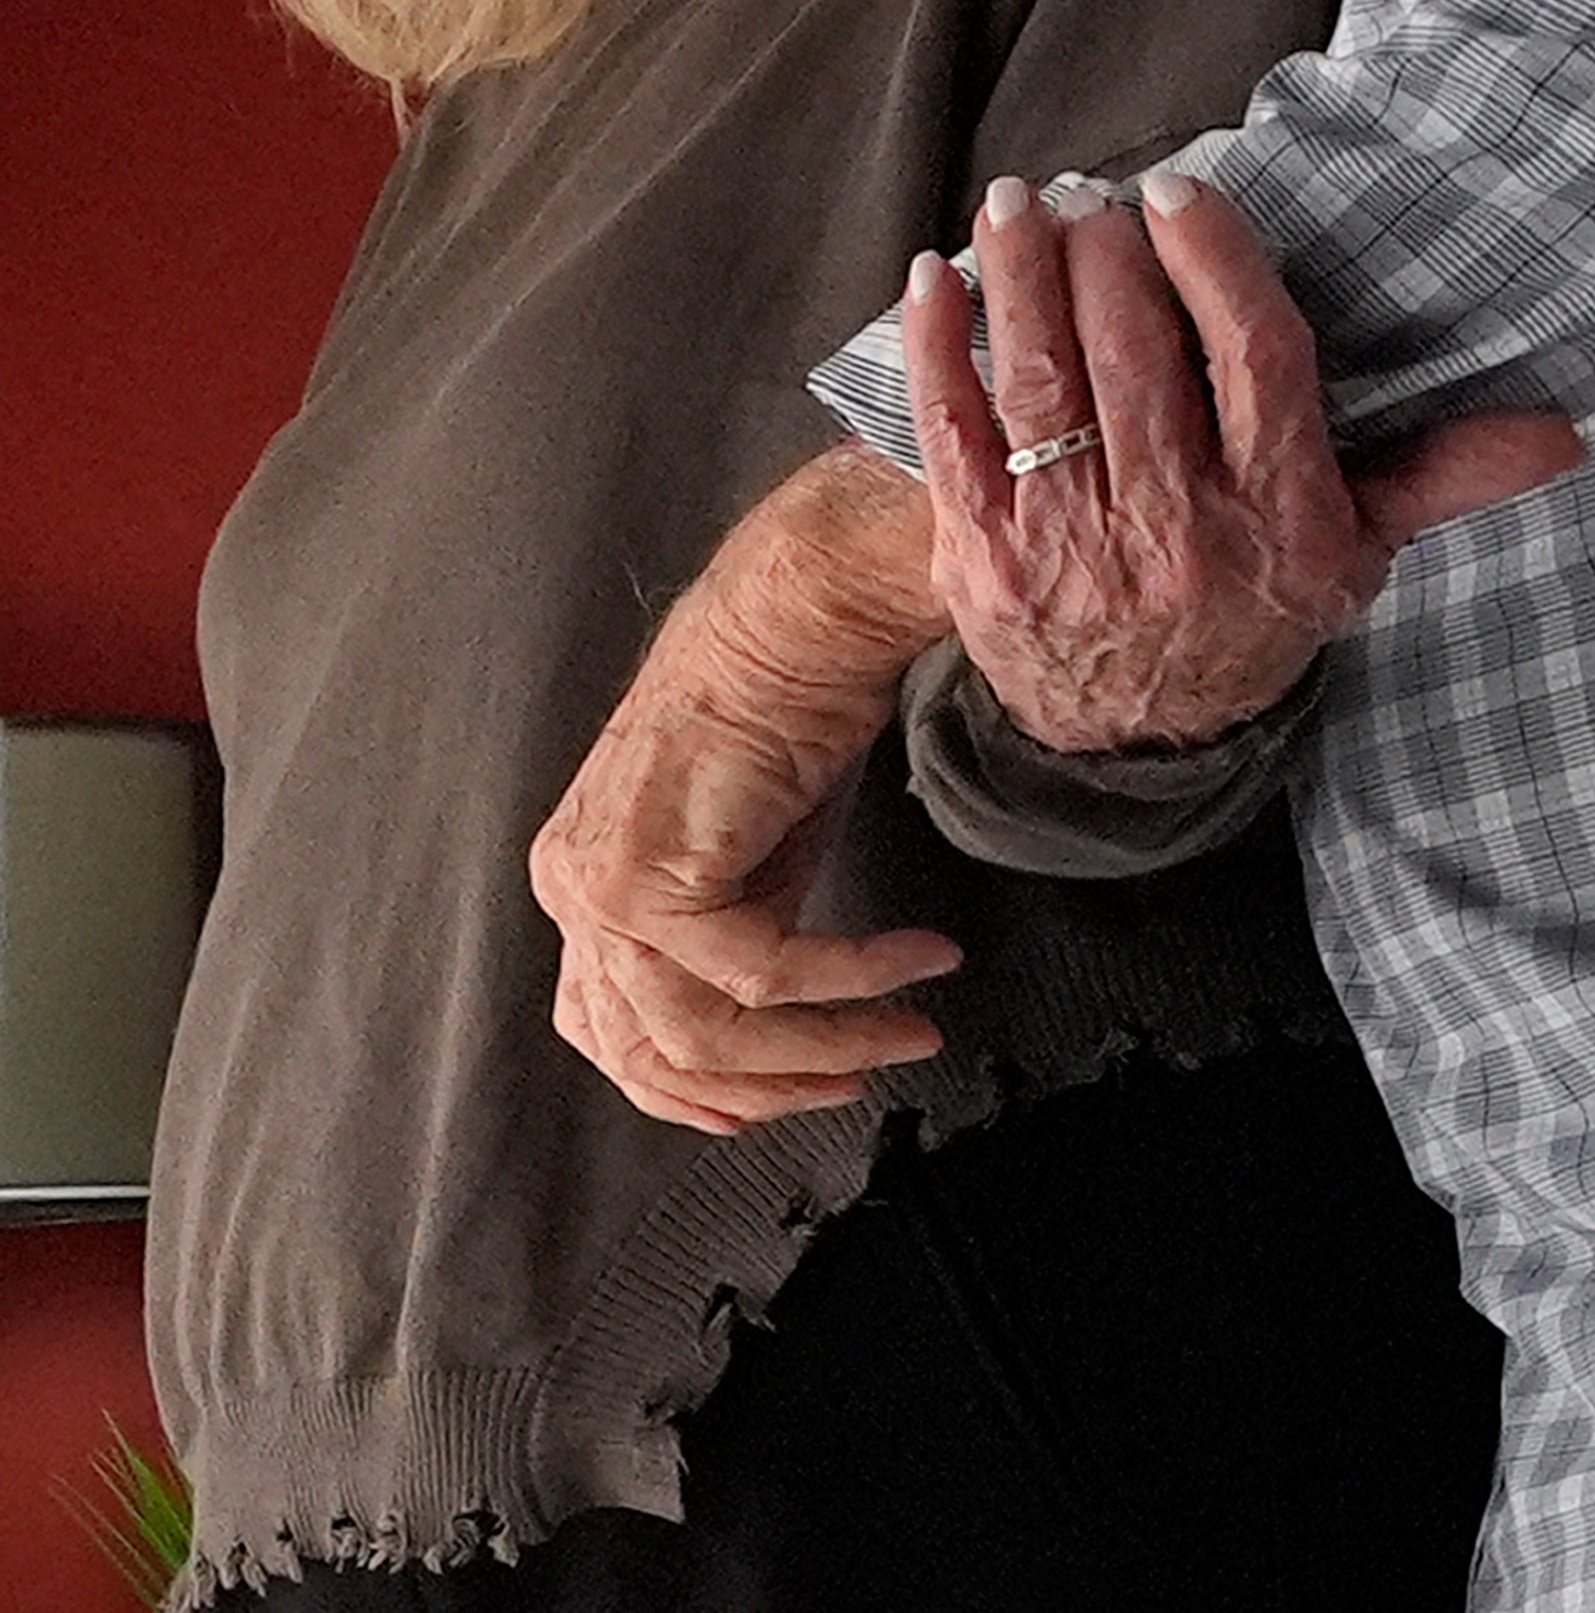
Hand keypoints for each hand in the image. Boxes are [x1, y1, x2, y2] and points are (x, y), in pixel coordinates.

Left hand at [530, 449, 961, 1132]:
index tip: (801, 1093)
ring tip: (908, 1030)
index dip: (708, 1094)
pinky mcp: (658, 872)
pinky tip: (918, 960)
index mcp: (584, 879)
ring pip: (706, 1034)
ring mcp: (602, 883)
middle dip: (779, 1084)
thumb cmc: (788, 695)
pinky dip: (855, 980)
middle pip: (657, 1056)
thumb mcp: (748, 842)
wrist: (803, 600)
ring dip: (828, 1045)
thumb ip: (735, 927)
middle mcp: (574, 887)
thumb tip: (778, 1025)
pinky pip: (765, 974)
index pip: (617, 1035)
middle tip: (873, 1069)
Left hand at [903, 175, 1579, 751]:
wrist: (1131, 742)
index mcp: (1275, 514)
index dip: (1214, 261)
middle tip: (1095, 195)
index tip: (1181, 193)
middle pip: (1137, 354)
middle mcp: (1174, 530)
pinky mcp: (983, 555)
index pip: (1255, 358)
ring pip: (1043, 379)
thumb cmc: (1251, 613)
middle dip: (1107, 252)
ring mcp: (1071, 544)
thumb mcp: (1357, 553)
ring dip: (1022, 274)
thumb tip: (1566, 432)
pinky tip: (935, 276)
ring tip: (1018, 203)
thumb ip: (1443, 477)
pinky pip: (954, 432)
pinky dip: (939, 348)